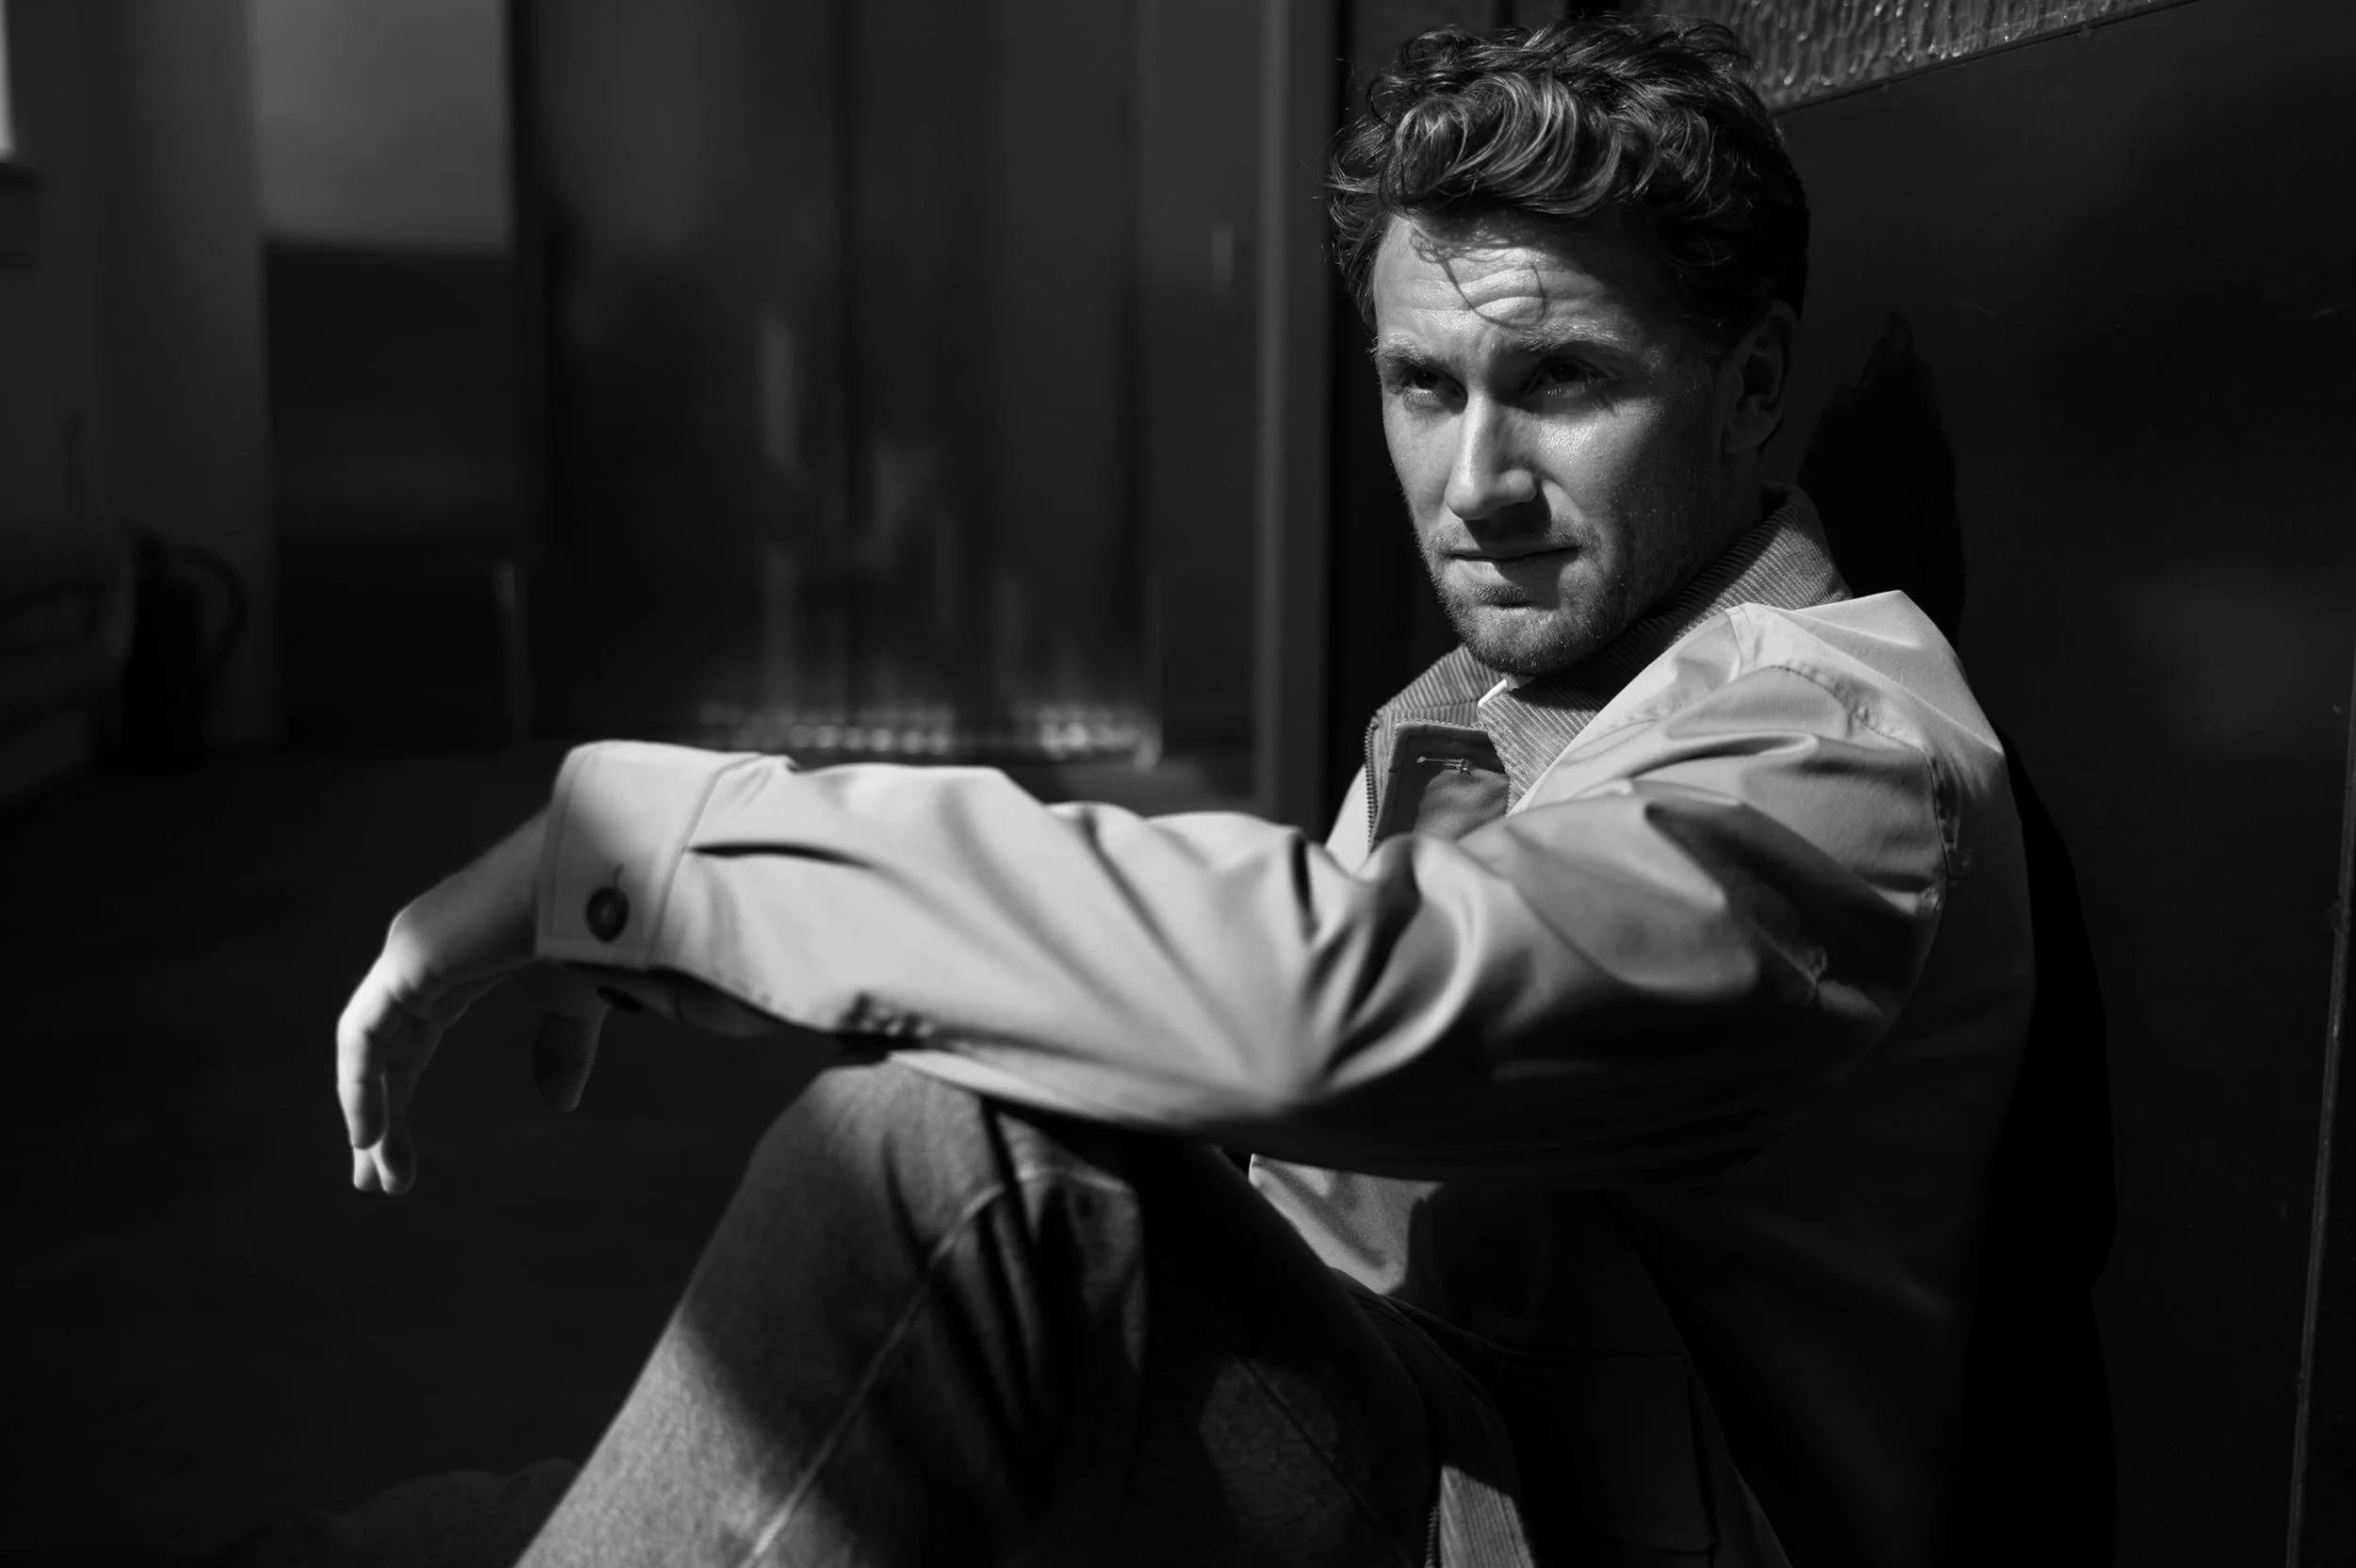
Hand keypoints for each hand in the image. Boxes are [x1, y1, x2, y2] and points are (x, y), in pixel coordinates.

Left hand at [337, 808, 816, 1193]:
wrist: (617, 882)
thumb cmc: (609, 926)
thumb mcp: (582, 1000)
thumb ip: (563, 1045)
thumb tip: (557, 1102)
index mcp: (459, 959)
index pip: (415, 1035)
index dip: (401, 1095)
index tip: (397, 1159)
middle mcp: (426, 952)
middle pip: (387, 1047)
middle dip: (379, 1115)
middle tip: (380, 1180)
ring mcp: (413, 949)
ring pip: (371, 1047)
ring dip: (371, 1114)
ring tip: (381, 1178)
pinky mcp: (410, 955)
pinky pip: (365, 1033)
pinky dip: (361, 1086)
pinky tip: (368, 1137)